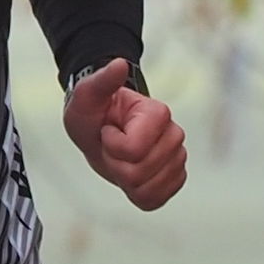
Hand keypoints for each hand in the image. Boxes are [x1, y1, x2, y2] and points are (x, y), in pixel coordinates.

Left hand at [64, 58, 186, 210]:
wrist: (100, 131)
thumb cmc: (93, 113)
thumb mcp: (86, 97)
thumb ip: (101, 81)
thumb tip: (119, 64)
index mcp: (158, 113)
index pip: (133, 149)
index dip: (111, 146)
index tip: (107, 131)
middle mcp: (174, 135)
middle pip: (140, 172)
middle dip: (115, 164)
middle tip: (111, 147)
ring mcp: (177, 158)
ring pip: (148, 189)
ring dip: (124, 179)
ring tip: (121, 159)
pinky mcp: (174, 179)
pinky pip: (156, 200)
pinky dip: (137, 194)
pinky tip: (132, 176)